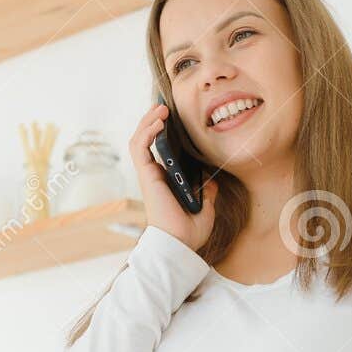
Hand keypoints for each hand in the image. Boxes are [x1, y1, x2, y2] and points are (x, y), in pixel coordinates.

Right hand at [129, 102, 217, 250]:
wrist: (180, 244)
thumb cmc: (189, 232)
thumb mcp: (206, 209)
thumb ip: (207, 193)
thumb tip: (211, 181)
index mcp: (166, 182)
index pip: (160, 151)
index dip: (164, 133)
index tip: (175, 119)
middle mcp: (155, 176)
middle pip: (147, 141)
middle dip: (153, 121)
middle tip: (165, 107)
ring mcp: (149, 175)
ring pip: (139, 140)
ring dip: (148, 122)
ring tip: (160, 108)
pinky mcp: (146, 175)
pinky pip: (140, 147)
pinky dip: (147, 131)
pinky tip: (158, 121)